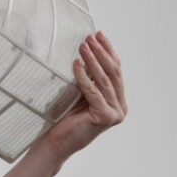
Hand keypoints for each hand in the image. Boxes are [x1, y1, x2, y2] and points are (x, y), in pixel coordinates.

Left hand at [41, 31, 127, 160]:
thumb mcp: (80, 93)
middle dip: (101, 52)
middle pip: (113, 73)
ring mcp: (115, 114)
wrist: (56, 142)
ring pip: (104, 80)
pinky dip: (84, 76)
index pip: (116, 70)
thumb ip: (89, 78)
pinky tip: (76, 64)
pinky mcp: (105, 117)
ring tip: (83, 46)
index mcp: (117, 100)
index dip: (108, 51)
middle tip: (90, 37)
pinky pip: (93, 91)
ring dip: (93, 60)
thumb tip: (86, 50)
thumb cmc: (65, 117)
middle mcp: (120, 107)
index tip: (99, 35)